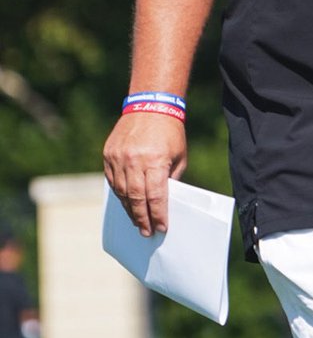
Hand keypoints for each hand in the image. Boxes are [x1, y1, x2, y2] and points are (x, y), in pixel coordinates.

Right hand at [103, 112, 186, 235]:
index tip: (161, 228)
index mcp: (156, 160)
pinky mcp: (108, 155)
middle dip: (142, 218)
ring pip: (122, 192)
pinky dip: (120, 194)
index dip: (158, 215)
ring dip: (130, 210)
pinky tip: (127, 203)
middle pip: (136, 198)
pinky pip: (113, 181)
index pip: (156, 196)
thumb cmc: (170, 132)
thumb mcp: (179, 156)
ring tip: (137, 221)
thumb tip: (163, 204)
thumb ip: (171, 179)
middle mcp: (134, 160)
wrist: (151, 105)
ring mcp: (118, 158)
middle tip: (146, 232)